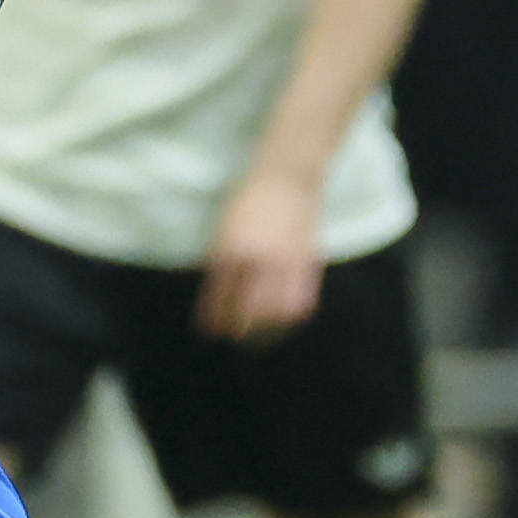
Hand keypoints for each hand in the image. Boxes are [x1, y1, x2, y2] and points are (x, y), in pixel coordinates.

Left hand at [197, 168, 324, 342]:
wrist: (286, 179)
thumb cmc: (248, 203)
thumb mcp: (223, 231)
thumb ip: (220, 264)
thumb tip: (215, 300)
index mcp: (230, 251)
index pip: (219, 298)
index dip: (214, 319)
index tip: (210, 331)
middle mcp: (258, 259)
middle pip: (248, 310)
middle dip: (240, 330)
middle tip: (236, 337)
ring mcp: (284, 261)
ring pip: (276, 310)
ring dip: (267, 329)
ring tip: (260, 337)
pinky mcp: (306, 260)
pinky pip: (301, 298)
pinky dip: (291, 315)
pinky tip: (283, 320)